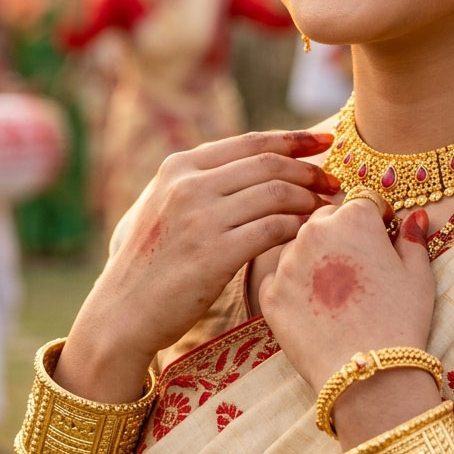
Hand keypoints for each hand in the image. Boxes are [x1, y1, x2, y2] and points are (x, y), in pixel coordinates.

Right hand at [54, 130, 339, 402]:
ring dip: (308, 198)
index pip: (251, 142)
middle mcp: (188, 185)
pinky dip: (298, 227)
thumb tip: (259, 161)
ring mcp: (200, 219)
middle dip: (309, 169)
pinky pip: (273, 229)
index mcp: (178, 166)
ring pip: (276, 194)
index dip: (294, 139)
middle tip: (333, 181)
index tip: (325, 140)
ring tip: (325, 208)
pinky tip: (308, 233)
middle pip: (269, 164)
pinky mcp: (214, 254)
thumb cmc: (152, 261)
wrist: (121, 314)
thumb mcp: (163, 204)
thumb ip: (201, 180)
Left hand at [258, 200, 434, 393]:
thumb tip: (414, 216)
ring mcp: (288, 262)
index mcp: (354, 218)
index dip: (376, 218)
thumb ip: (413, 237)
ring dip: (315, 258)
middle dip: (342, 233)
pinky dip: (295, 287)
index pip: (362, 201)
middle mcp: (315, 231)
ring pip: (300, 247)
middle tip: (358, 265)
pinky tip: (315, 308)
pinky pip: (280, 278)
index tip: (382, 236)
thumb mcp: (418, 274)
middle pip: (326, 218)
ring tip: (336, 292)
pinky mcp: (270, 293)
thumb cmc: (401, 320)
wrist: (369, 374)